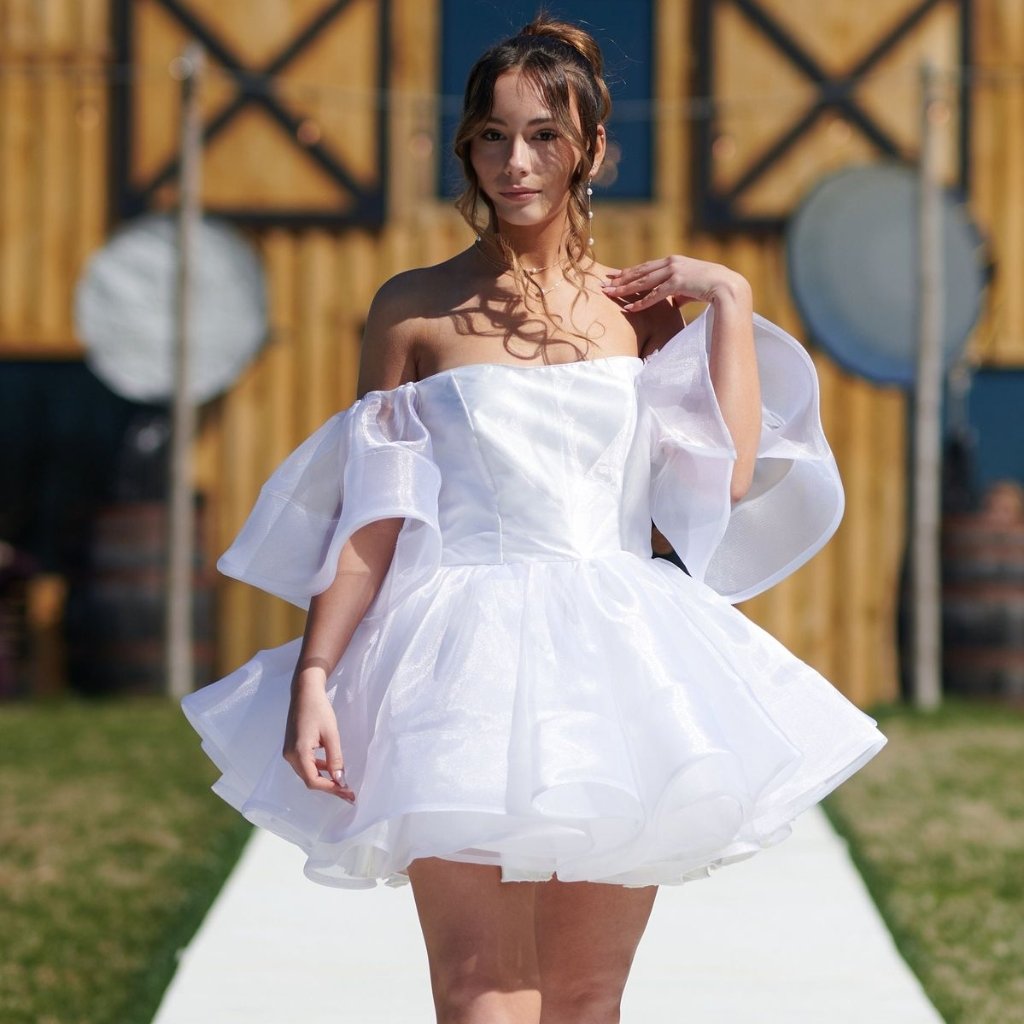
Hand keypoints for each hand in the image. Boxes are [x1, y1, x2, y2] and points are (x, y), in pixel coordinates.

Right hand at [283, 676, 355, 801]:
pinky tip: (332, 768)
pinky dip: (319, 768)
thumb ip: (335, 758)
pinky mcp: (292, 747)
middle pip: (310, 779)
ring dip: (325, 778)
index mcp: (298, 753)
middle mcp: (290, 756)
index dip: (331, 789)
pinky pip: (306, 764)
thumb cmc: (319, 709)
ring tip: (344, 783)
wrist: (304, 692)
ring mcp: (289, 752)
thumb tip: (340, 780)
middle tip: (349, 793)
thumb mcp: (331, 734)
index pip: (313, 781)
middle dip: (330, 786)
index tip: (348, 793)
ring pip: (308, 773)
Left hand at [600, 255, 746, 312]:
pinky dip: (641, 302)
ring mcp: (674, 271)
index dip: (628, 272)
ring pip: (643, 281)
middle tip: (603, 283)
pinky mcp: (678, 282)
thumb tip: (673, 302)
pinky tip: (629, 308)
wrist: (728, 286)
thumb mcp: (691, 287)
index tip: (614, 276)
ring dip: (624, 289)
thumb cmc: (712, 288)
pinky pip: (655, 294)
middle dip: (620, 278)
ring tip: (608, 294)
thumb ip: (679, 293)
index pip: (645, 267)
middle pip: (639, 271)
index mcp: (673, 262)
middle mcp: (671, 263)